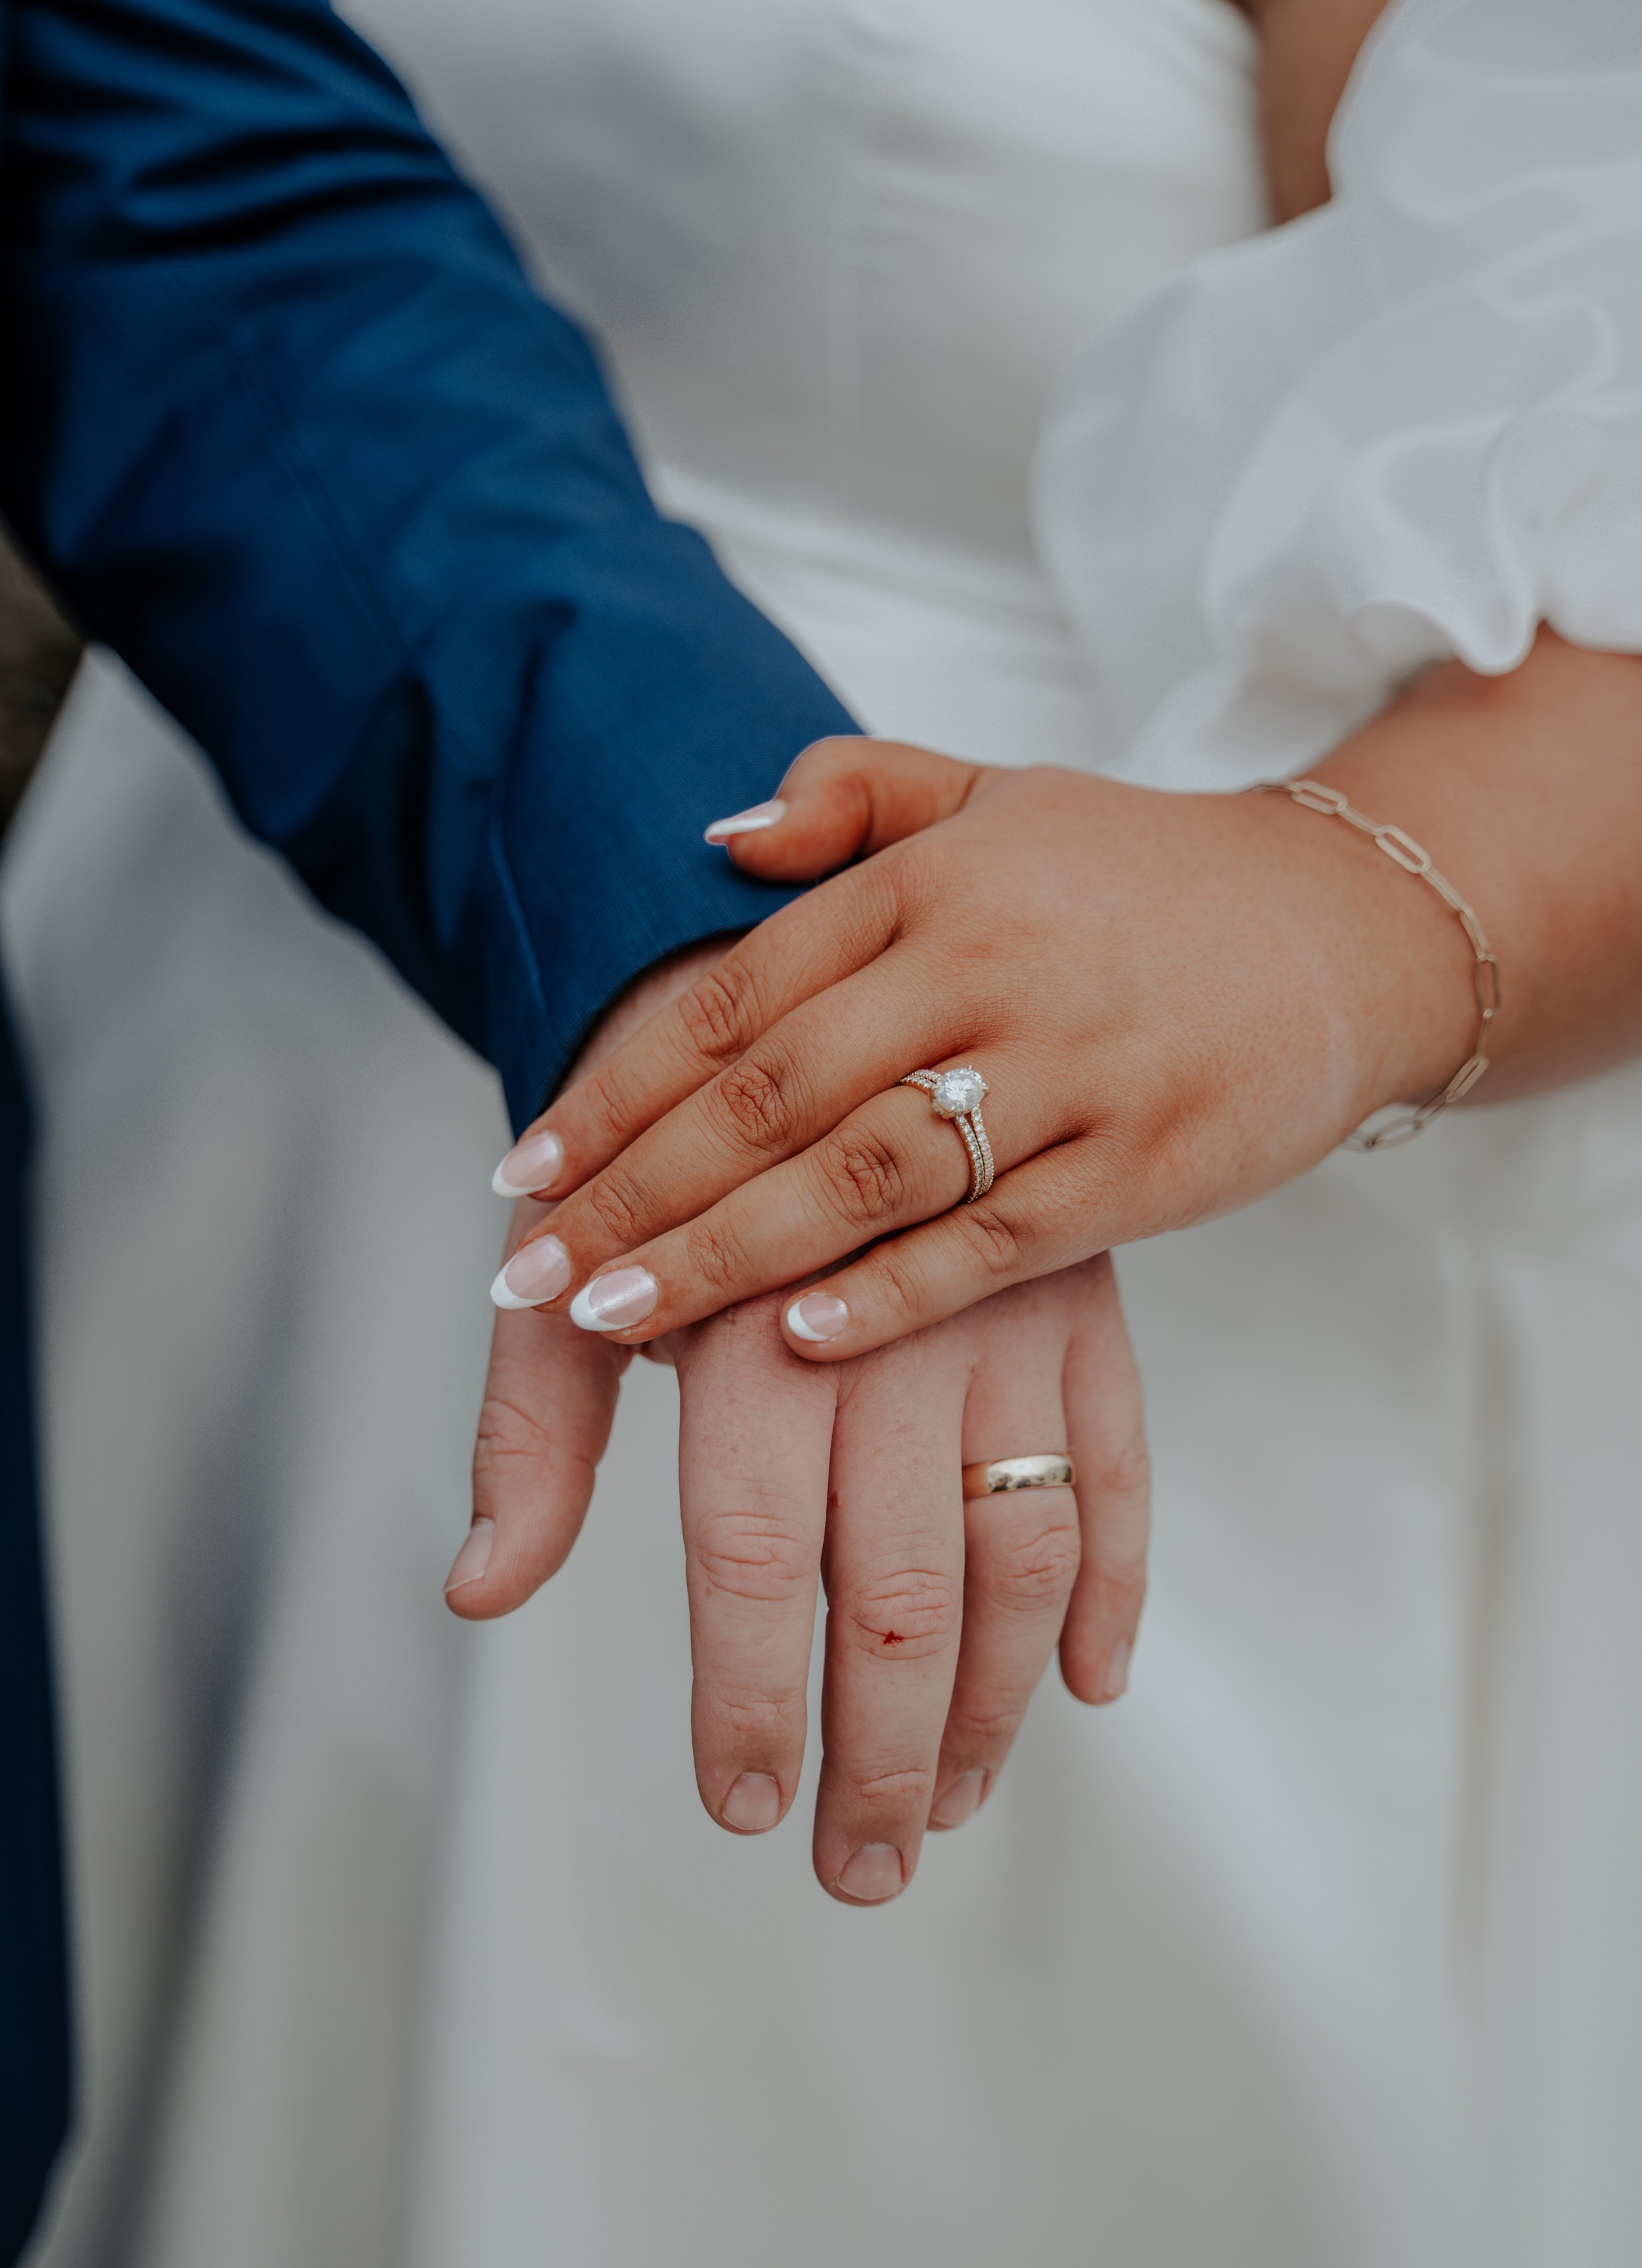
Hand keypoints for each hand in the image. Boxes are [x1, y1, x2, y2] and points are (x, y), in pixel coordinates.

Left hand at [447, 1238, 1146, 1901]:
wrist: (786, 999)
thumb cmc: (660, 1169)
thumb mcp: (564, 1277)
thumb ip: (528, 1435)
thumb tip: (478, 1590)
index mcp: (751, 1328)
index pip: (755, 1559)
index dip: (752, 1699)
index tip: (743, 1805)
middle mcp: (891, 1328)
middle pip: (899, 1590)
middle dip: (882, 1755)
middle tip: (860, 1867)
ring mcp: (1007, 1320)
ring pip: (1022, 1554)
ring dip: (998, 1703)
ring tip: (955, 1805)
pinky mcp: (1086, 1309)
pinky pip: (1126, 1470)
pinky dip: (1119, 1587)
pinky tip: (1089, 1687)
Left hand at [483, 734, 1474, 1360]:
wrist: (1352, 923)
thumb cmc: (1141, 880)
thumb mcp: (994, 796)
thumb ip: (851, 798)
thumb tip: (710, 841)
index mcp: (929, 881)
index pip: (732, 999)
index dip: (612, 1090)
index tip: (519, 1175)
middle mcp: (986, 966)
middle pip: (770, 1096)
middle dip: (632, 1192)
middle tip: (524, 1275)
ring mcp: (1071, 1068)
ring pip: (864, 1174)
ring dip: (724, 1253)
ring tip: (608, 1319)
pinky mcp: (1146, 1163)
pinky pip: (993, 1241)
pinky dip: (889, 1294)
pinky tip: (790, 1342)